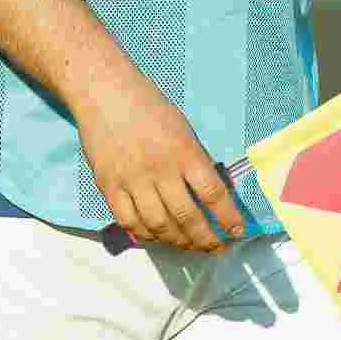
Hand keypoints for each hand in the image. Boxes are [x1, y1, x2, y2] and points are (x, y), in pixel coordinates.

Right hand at [73, 69, 244, 252]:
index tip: (236, 231)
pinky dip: (145, 234)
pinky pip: (129, 221)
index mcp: (184, 152)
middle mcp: (160, 170)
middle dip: (205, 239)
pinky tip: (156, 235)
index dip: (228, 218)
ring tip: (188, 245)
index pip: (213, 194)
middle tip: (214, 247)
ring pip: (158, 225)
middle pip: (186, 217)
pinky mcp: (108, 185)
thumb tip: (209, 194)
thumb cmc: (148, 106)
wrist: (104, 92)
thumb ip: (194, 160)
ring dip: (177, 241)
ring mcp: (132, 180)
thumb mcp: (182, 128)